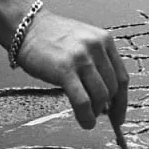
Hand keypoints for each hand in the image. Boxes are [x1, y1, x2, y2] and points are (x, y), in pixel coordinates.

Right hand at [14, 9, 129, 129]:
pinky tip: (85, 121)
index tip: (119, 114)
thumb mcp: (83, 42)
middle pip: (113, 88)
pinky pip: (83, 101)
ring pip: (101, 96)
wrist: (26, 26)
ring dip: (96, 113)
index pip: (122, 77)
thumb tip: (106, 97)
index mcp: (104, 40)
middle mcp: (96, 47)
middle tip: (100, 116)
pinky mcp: (65, 70)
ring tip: (89, 117)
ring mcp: (82, 58)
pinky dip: (86, 116)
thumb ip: (97, 63)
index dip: (122, 100)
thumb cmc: (51, 36)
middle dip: (109, 108)